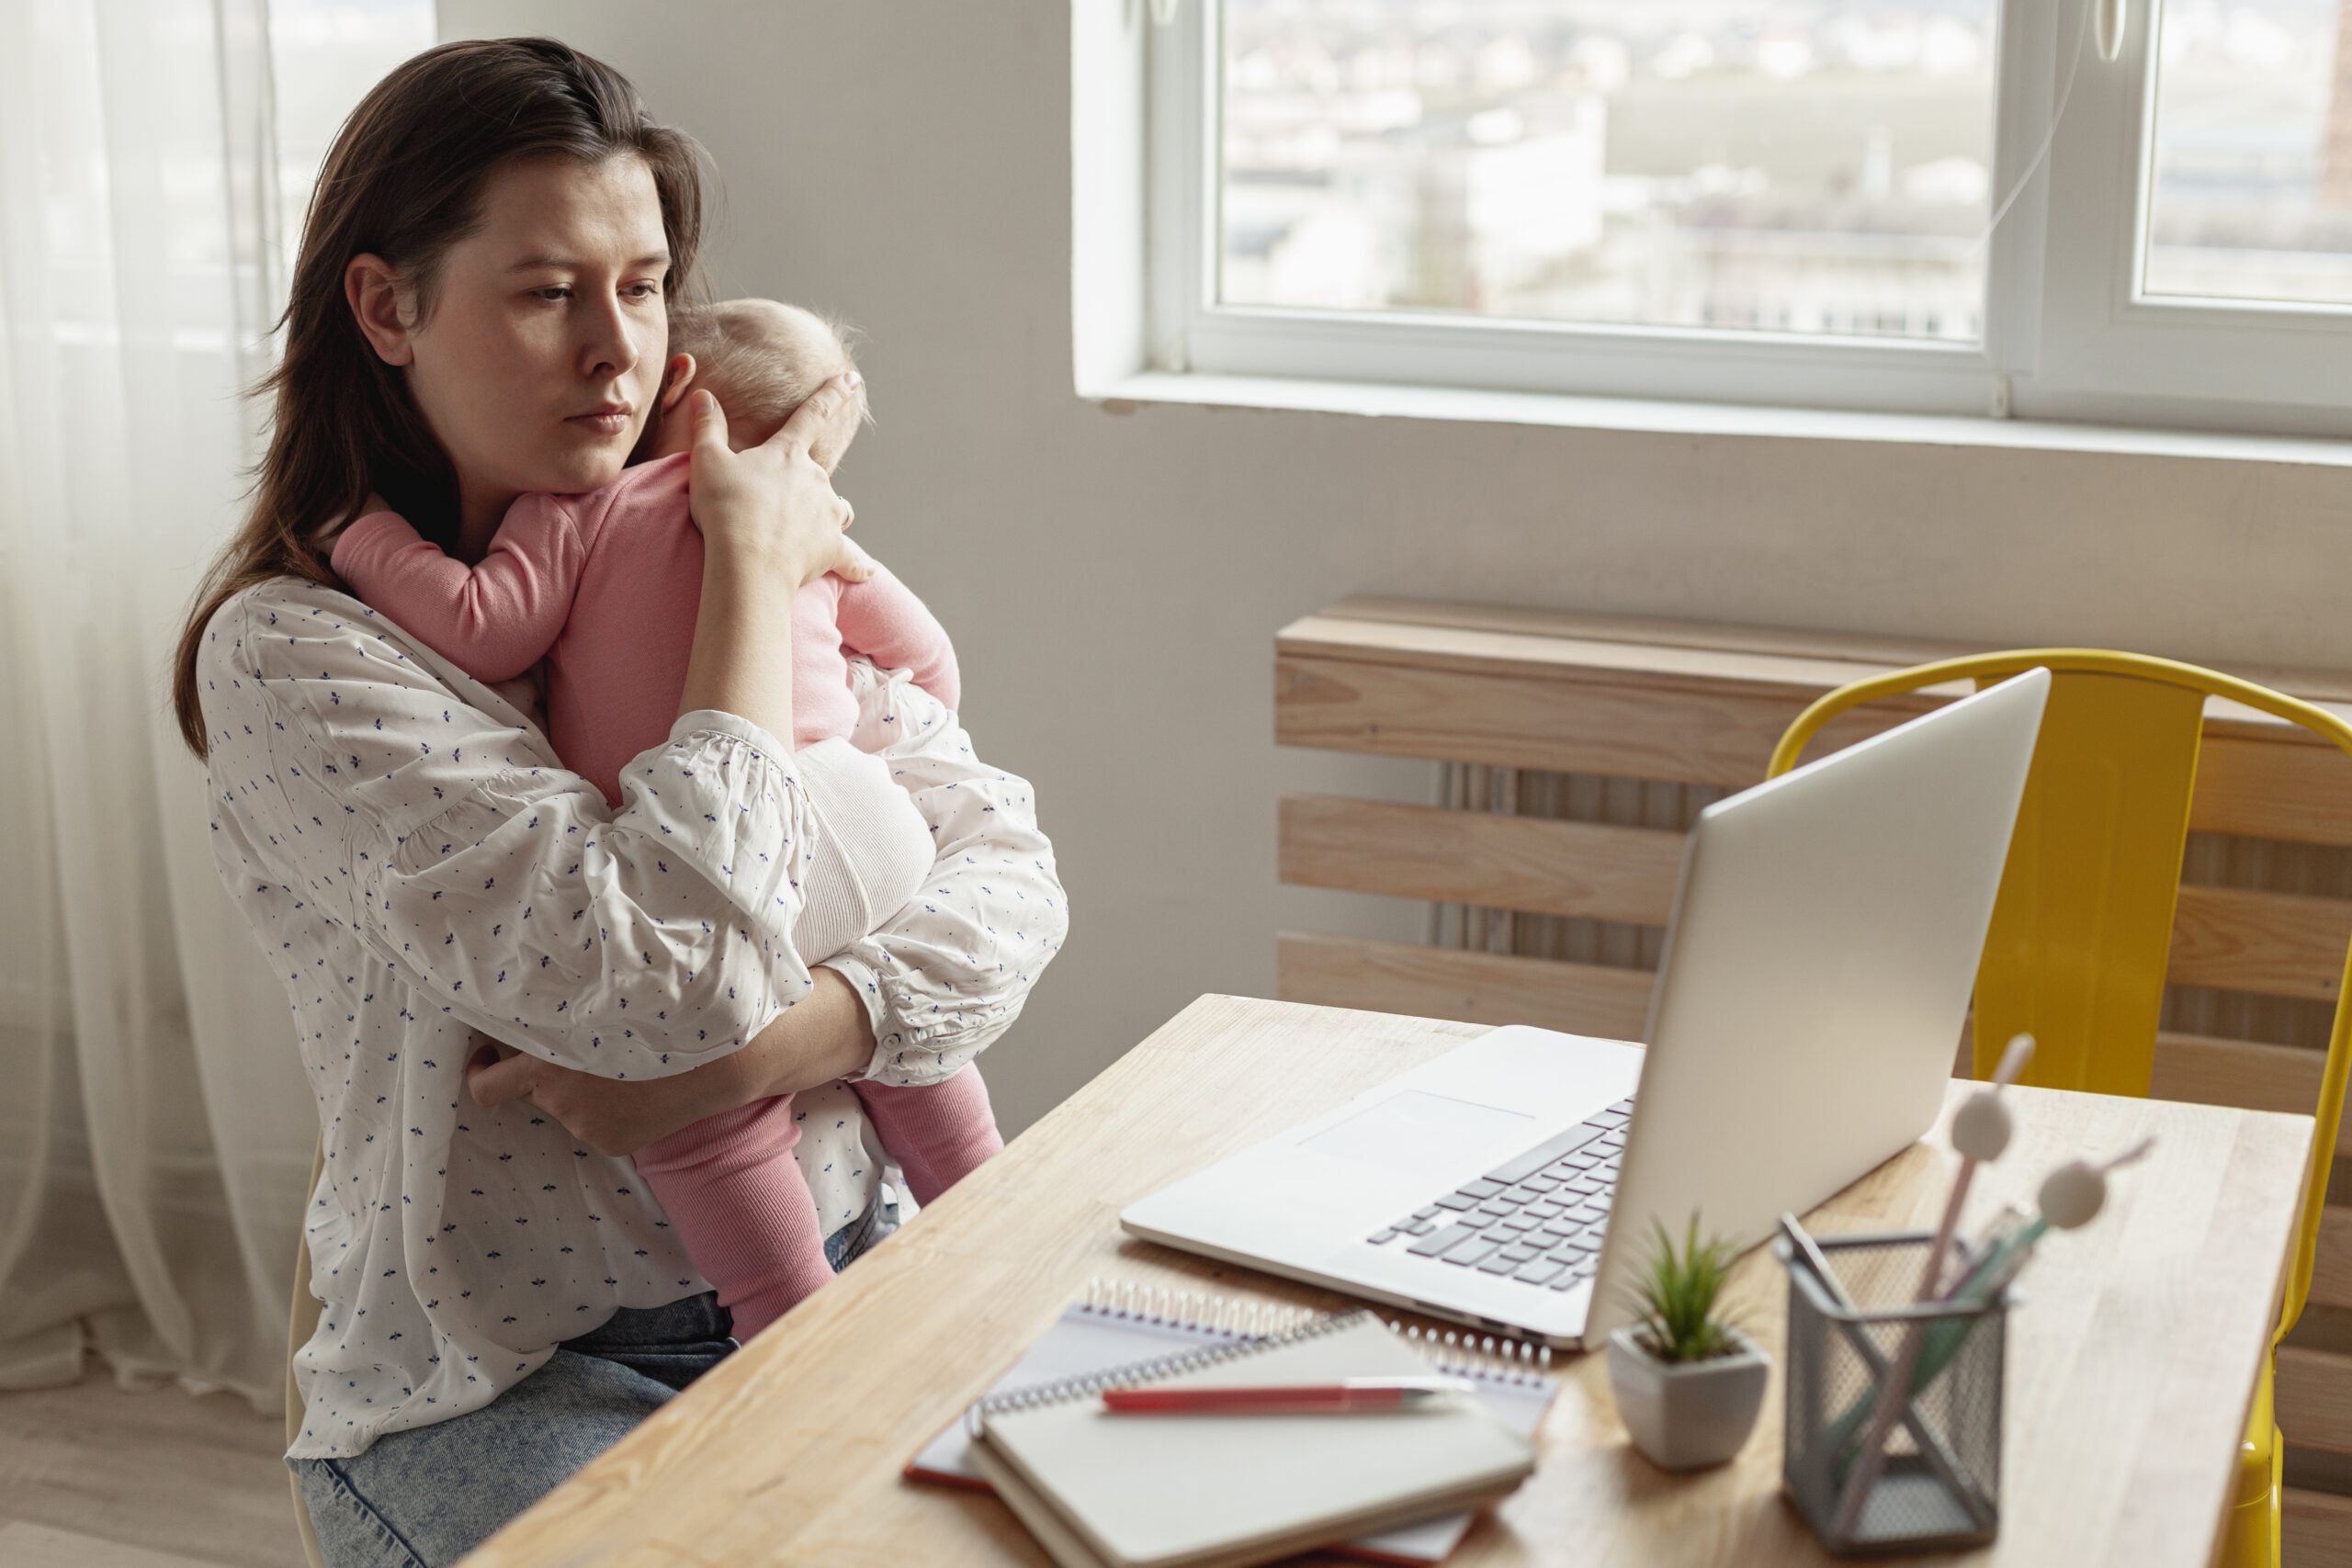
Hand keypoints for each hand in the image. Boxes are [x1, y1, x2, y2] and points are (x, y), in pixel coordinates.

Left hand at [464, 1032, 745, 1156]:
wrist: (717, 1062)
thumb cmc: (661, 1018)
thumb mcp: (601, 1004)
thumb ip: (559, 1013)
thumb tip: (532, 1004)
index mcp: (549, 1066)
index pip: (486, 1087)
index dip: (479, 1072)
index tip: (487, 1055)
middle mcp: (562, 1101)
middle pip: (534, 1090)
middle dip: (544, 1072)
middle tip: (576, 1048)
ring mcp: (586, 1127)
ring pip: (569, 1106)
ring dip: (583, 1088)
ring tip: (623, 1062)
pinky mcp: (612, 1142)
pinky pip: (596, 1123)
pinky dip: (609, 1107)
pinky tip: (640, 1086)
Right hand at [687, 375, 866, 589]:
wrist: (747, 562)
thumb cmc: (725, 509)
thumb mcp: (706, 462)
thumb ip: (707, 427)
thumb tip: (704, 395)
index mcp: (787, 453)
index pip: (813, 413)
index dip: (833, 392)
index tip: (852, 379)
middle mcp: (815, 478)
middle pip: (815, 475)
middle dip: (797, 485)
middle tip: (765, 506)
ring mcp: (827, 513)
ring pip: (835, 509)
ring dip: (824, 514)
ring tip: (803, 529)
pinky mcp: (832, 548)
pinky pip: (850, 557)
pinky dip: (855, 565)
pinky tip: (862, 573)